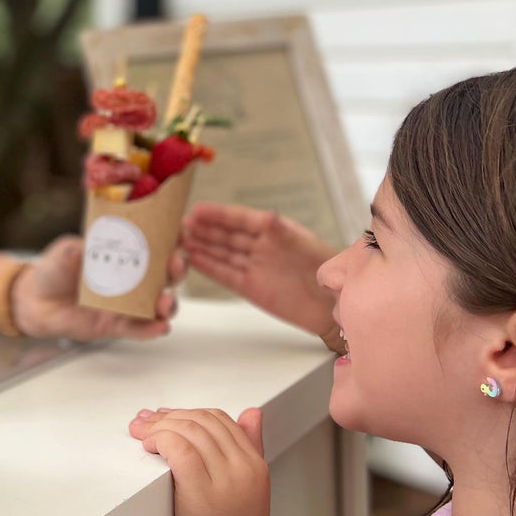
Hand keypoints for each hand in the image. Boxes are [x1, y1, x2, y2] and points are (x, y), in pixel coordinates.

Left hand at [12, 234, 184, 342]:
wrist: (36, 301)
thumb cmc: (55, 270)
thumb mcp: (64, 254)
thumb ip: (72, 253)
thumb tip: (79, 251)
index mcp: (124, 254)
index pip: (156, 245)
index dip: (172, 239)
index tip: (180, 233)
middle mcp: (132, 280)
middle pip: (165, 275)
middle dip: (176, 270)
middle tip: (176, 264)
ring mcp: (127, 304)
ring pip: (157, 305)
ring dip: (168, 303)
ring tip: (166, 303)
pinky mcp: (116, 325)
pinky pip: (138, 329)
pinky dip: (151, 329)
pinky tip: (160, 327)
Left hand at [130, 407, 268, 515]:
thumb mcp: (247, 495)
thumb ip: (250, 452)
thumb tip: (251, 412)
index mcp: (257, 469)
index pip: (222, 420)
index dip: (188, 413)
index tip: (164, 417)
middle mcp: (246, 472)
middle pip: (203, 421)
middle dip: (169, 416)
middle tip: (144, 422)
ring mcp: (226, 483)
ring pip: (189, 430)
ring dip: (159, 425)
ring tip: (140, 432)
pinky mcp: (201, 496)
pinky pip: (179, 449)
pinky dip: (160, 439)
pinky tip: (149, 447)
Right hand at [181, 202, 338, 345]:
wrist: (335, 306)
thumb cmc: (327, 271)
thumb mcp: (307, 248)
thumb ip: (285, 233)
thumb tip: (268, 216)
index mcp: (274, 231)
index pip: (240, 219)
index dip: (218, 214)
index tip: (196, 209)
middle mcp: (261, 247)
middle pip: (227, 235)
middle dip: (204, 229)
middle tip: (180, 224)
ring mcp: (255, 267)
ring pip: (223, 254)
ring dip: (202, 246)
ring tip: (180, 240)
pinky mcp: (251, 288)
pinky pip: (225, 275)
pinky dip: (209, 267)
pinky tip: (193, 260)